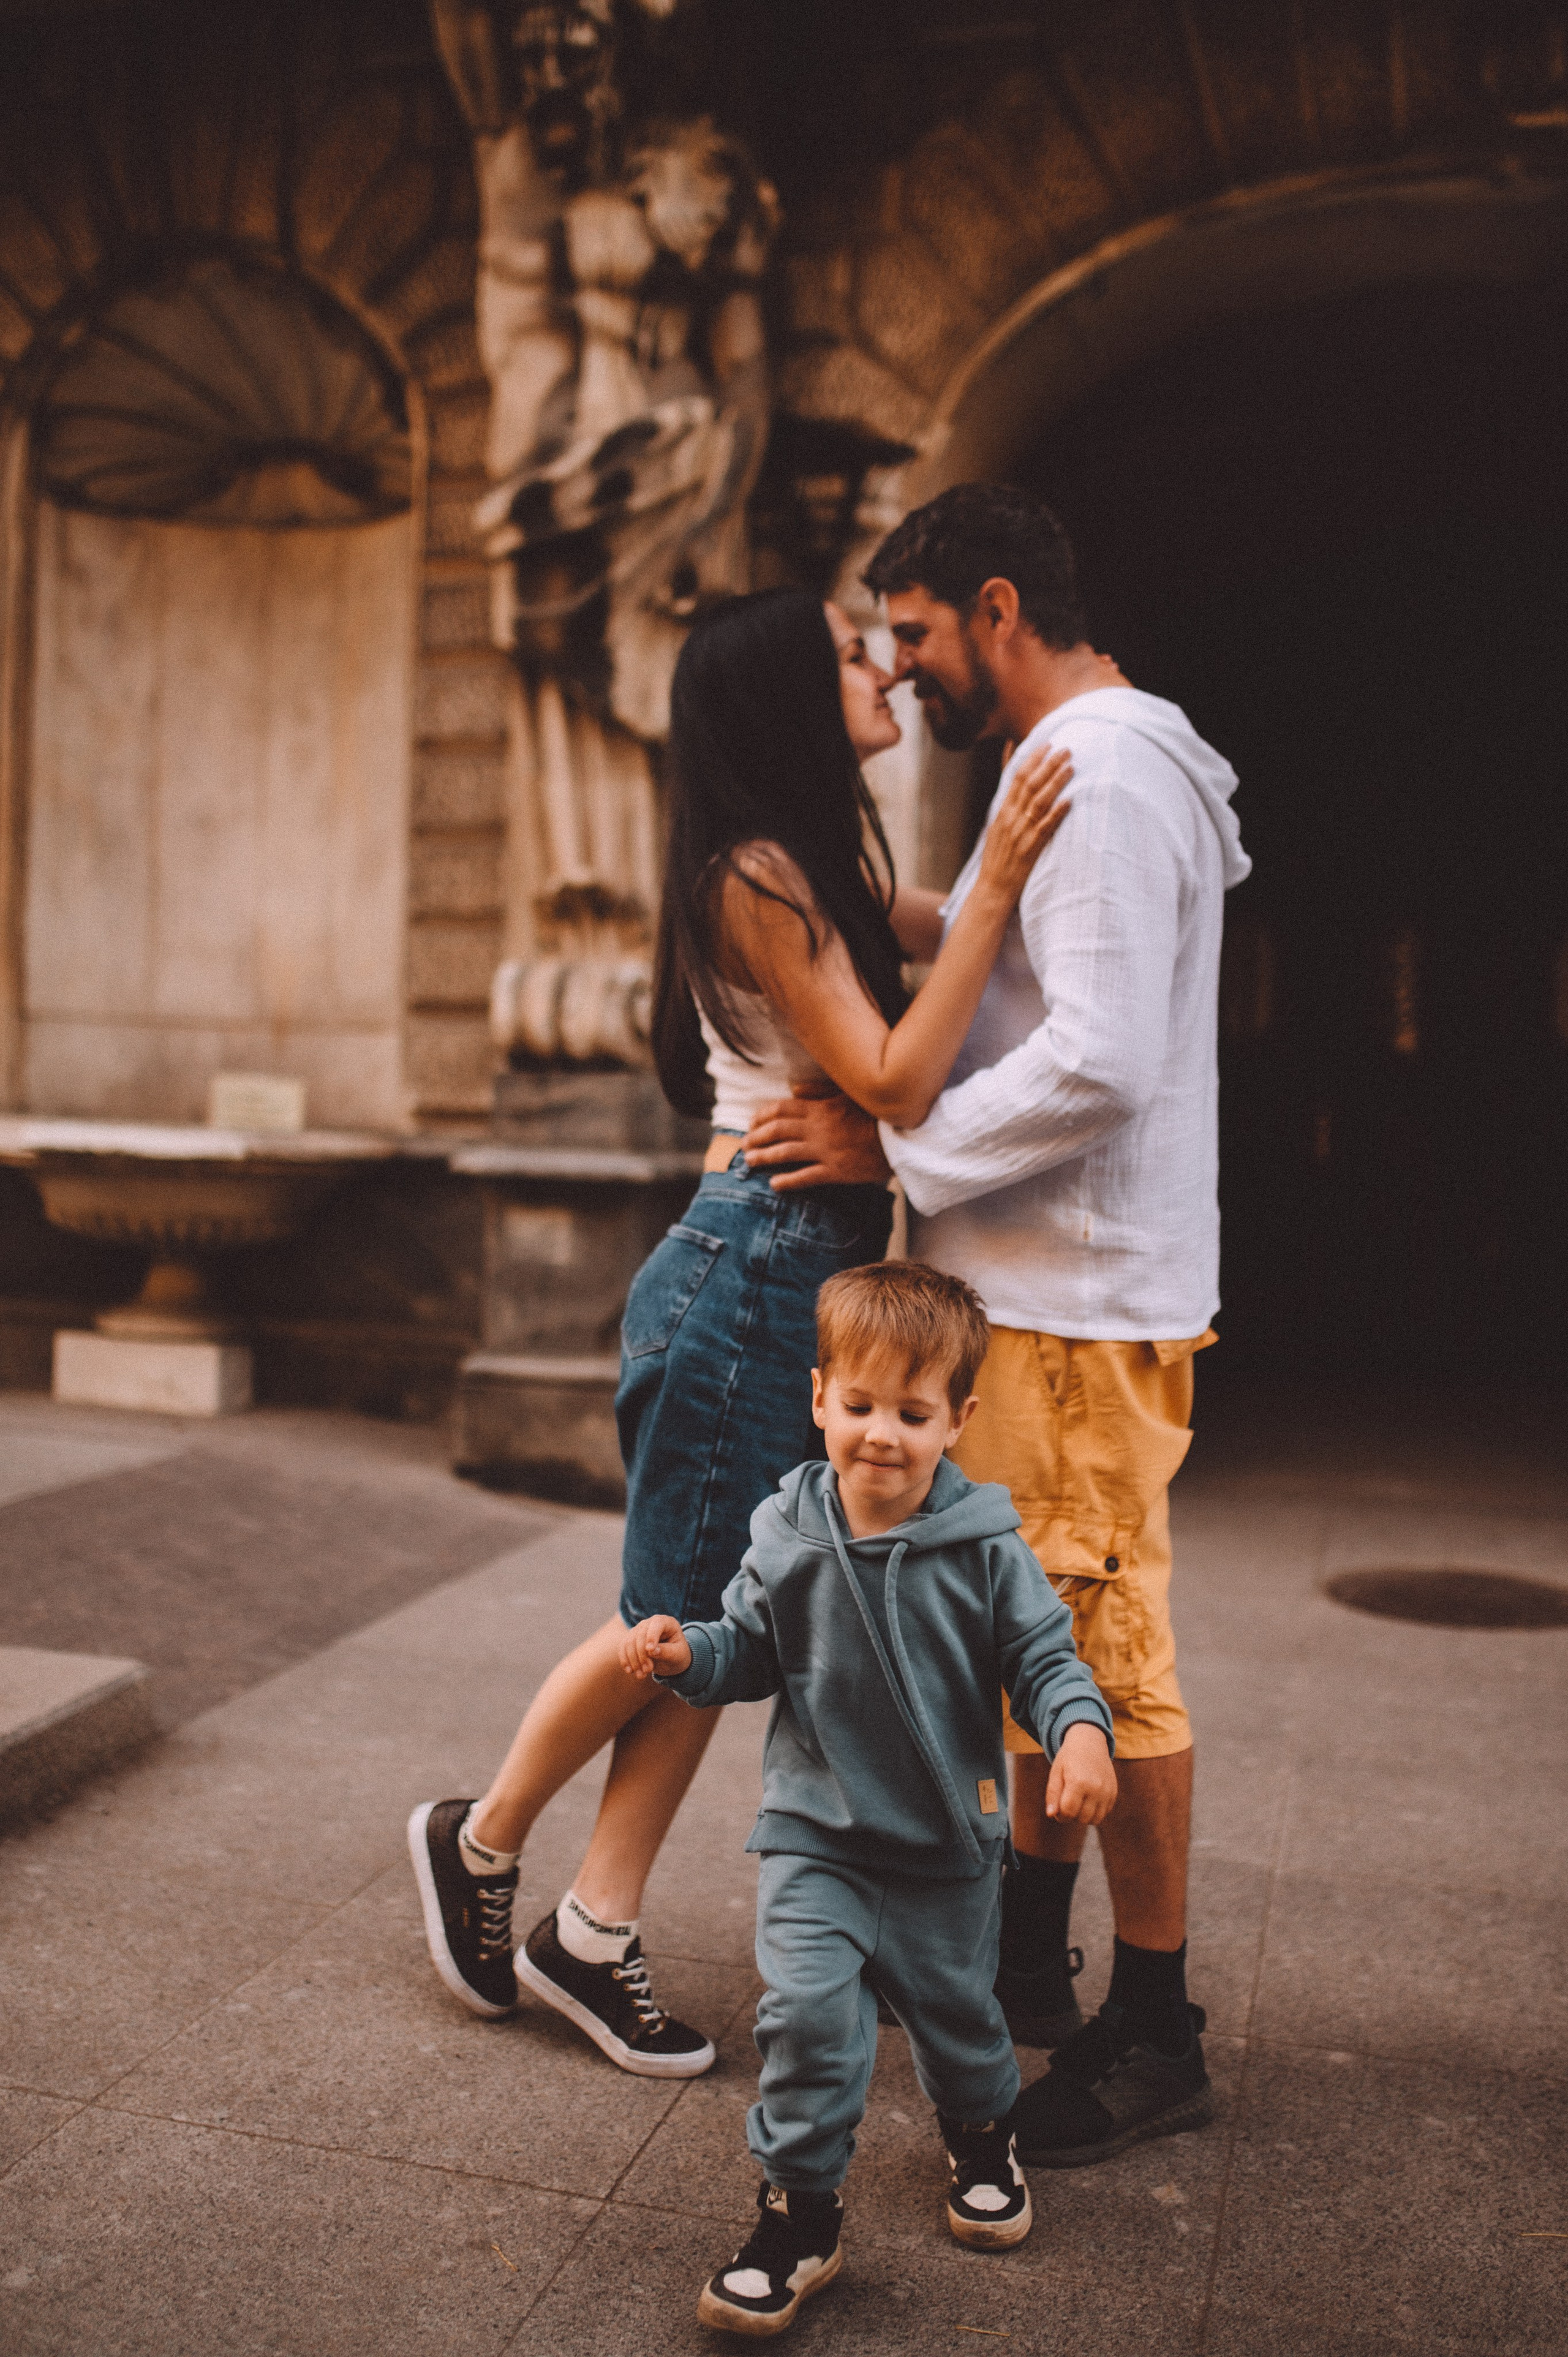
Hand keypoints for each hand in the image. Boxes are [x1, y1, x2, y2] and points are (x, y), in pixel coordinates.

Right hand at [620, 1615, 692, 1679]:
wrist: (671, 1659)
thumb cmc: (677, 1654)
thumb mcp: (678, 1655)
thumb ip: (667, 1652)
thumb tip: (652, 1651)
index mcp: (667, 1622)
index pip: (657, 1624)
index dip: (652, 1636)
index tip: (650, 1651)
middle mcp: (651, 1623)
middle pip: (640, 1635)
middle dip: (642, 1655)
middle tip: (648, 1671)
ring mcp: (639, 1630)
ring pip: (629, 1642)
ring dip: (633, 1660)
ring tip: (641, 1675)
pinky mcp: (630, 1639)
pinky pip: (623, 1647)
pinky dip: (625, 1660)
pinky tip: (629, 1671)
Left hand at [742, 1087, 892, 1192]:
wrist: (901, 1137)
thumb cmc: (876, 1114)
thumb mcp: (848, 1094)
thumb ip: (819, 1090)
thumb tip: (793, 1088)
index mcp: (820, 1108)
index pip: (781, 1109)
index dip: (761, 1116)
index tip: (751, 1123)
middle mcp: (818, 1128)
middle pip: (777, 1130)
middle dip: (756, 1137)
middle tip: (745, 1144)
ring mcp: (825, 1150)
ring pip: (785, 1152)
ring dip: (763, 1157)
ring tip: (750, 1161)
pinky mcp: (836, 1170)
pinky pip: (805, 1177)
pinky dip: (787, 1181)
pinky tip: (774, 1184)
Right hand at [974, 740, 1072, 906]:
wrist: (992, 889)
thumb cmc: (998, 860)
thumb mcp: (998, 829)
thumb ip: (1008, 808)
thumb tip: (1017, 790)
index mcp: (1003, 812)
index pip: (1018, 778)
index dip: (1033, 759)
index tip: (1047, 744)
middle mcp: (1011, 818)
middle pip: (1030, 784)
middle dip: (1048, 764)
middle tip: (1066, 748)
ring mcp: (1020, 833)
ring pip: (1039, 801)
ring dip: (1056, 782)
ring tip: (1071, 767)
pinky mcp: (1030, 849)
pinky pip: (1045, 827)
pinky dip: (1057, 813)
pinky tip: (1070, 801)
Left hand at [1045, 1723, 1116, 1825]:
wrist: (1089, 1742)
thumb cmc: (1069, 1758)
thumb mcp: (1056, 1772)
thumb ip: (1052, 1794)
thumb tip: (1051, 1815)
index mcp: (1078, 1782)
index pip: (1068, 1812)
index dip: (1060, 1815)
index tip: (1057, 1808)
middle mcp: (1096, 1788)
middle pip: (1082, 1818)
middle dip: (1071, 1816)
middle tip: (1067, 1803)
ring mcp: (1107, 1791)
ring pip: (1095, 1819)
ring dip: (1084, 1816)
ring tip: (1077, 1802)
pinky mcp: (1113, 1792)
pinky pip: (1104, 1813)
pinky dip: (1095, 1811)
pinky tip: (1088, 1799)